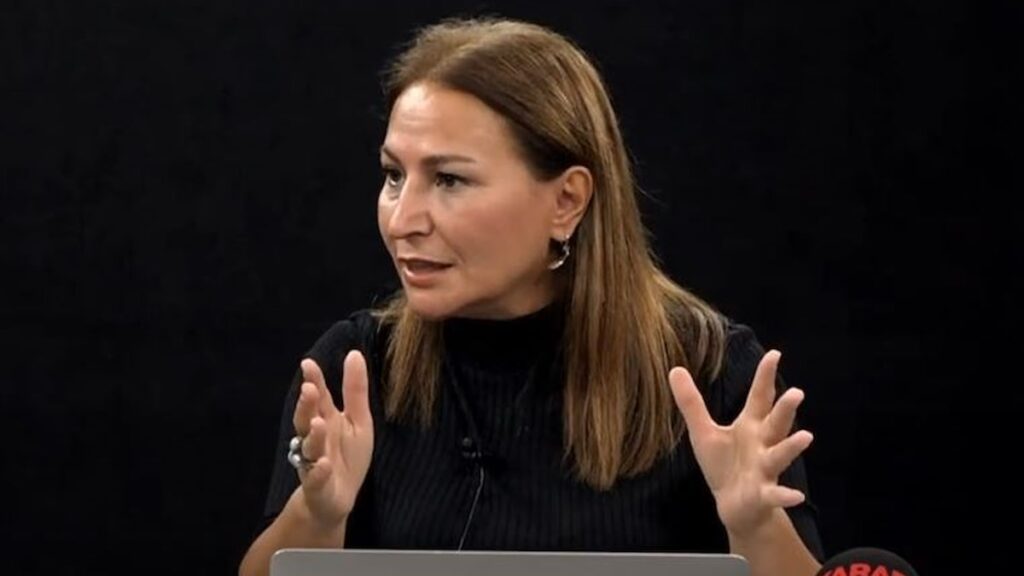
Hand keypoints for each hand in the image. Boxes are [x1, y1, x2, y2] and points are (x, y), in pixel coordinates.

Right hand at [291, 351, 373, 528]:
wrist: (337, 498)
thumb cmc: (346, 455)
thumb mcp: (358, 419)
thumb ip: (354, 389)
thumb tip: (354, 354)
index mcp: (326, 420)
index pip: (318, 398)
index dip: (314, 381)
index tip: (308, 364)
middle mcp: (315, 438)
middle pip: (307, 419)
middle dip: (307, 405)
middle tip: (309, 389)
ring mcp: (314, 462)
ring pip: (309, 447)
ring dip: (313, 436)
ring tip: (319, 423)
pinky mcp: (317, 485)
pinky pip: (316, 479)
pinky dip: (319, 472)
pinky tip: (324, 464)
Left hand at [669, 350, 812, 537]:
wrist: (735, 506)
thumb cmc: (723, 465)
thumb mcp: (704, 431)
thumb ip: (691, 402)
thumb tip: (675, 369)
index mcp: (751, 426)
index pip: (760, 397)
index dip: (765, 377)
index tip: (775, 354)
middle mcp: (763, 444)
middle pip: (776, 423)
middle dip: (785, 409)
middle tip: (796, 392)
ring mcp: (765, 469)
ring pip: (780, 455)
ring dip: (792, 447)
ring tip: (806, 436)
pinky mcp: (763, 493)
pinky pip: (775, 494)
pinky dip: (785, 495)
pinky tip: (795, 496)